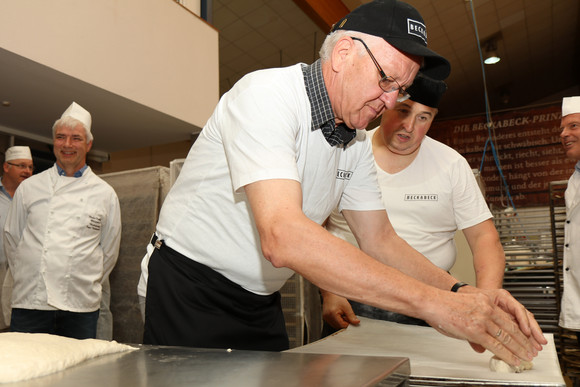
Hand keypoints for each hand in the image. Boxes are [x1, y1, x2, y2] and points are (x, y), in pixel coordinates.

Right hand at [321, 290, 359, 329]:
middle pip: (339, 326)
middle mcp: (327, 317)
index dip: (348, 323)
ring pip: (336, 325)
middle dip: (344, 322)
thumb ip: (351, 316)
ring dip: (340, 322)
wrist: (330, 293)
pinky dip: (337, 320)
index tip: (351, 319)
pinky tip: (338, 314)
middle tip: (346, 315)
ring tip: (342, 313)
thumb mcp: (346, 306)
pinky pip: (333, 322)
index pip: (342, 325)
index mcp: (332, 314)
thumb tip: (356, 322)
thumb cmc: (337, 297)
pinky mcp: (325, 317)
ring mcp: (325, 318)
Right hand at [425, 288, 546, 366]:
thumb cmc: (443, 304)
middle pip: (512, 328)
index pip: (509, 319)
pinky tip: (513, 360)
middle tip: (531, 350)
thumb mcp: (466, 308)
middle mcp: (487, 309)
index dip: (520, 331)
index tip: (526, 339)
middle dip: (524, 342)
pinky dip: (507, 355)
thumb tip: (481, 341)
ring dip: (519, 350)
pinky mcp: (476, 330)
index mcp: (486, 302)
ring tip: (526, 358)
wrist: (431, 301)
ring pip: (507, 338)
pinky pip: (496, 345)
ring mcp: (482, 320)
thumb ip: (476, 323)